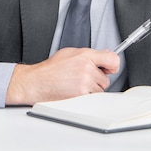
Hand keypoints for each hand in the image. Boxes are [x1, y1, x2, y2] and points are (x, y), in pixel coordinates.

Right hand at [5, 48, 119, 105]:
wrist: (37, 82)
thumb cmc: (51, 69)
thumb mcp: (70, 53)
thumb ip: (89, 54)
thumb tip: (105, 54)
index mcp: (85, 55)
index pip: (112, 58)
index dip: (113, 65)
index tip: (110, 68)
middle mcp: (86, 68)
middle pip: (106, 79)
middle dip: (97, 80)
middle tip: (83, 78)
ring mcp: (84, 82)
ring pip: (100, 90)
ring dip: (91, 90)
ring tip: (76, 84)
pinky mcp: (81, 94)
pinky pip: (92, 98)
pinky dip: (86, 97)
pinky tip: (74, 91)